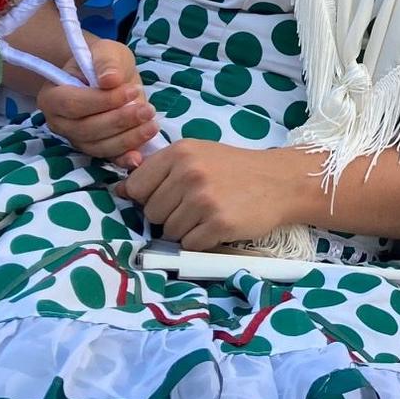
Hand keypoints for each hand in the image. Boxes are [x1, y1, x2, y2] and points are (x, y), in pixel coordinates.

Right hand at [40, 39, 152, 167]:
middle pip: (87, 129)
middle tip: (147, 110)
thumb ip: (106, 63)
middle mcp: (59, 122)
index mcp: (52, 96)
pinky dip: (123, 159)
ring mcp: (75, 139)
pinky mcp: (94, 149)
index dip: (104, 101)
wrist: (109, 75)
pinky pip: (107, 159)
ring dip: (127, 139)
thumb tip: (110, 80)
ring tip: (151, 124)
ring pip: (98, 146)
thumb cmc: (103, 62)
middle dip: (120, 121)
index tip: (132, 90)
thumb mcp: (105, 51)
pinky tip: (138, 158)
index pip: (74, 104)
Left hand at [119, 139, 299, 250]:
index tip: (168, 197)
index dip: (148, 197)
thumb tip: (119, 190)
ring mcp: (204, 199)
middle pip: (151, 212)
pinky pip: (190, 245)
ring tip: (209, 215)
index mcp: (180, 153)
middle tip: (196, 206)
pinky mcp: (218, 223)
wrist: (280, 182)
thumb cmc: (235, 169)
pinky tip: (217, 226)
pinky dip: (201, 242)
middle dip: (169, 215)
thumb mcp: (198, 156)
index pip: (136, 186)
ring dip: (186, 230)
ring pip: (169, 231)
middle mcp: (189, 173)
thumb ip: (160, 169)